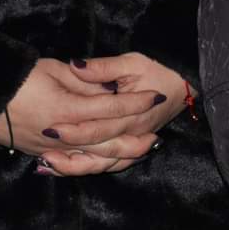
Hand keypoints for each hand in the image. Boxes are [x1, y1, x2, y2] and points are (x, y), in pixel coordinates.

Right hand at [0, 58, 170, 162]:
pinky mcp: (41, 154)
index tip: (154, 95)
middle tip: (156, 136)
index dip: (134, 101)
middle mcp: (61, 134)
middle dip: (134, 139)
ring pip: (92, 158)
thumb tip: (109, 89)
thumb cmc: (18, 77)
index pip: (110, 108)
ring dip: (118, 157)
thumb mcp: (54, 70)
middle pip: (106, 141)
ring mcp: (50, 148)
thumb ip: (85, 81)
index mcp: (66, 108)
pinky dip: (92, 166)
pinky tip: (106, 163)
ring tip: (139, 151)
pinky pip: (72, 166)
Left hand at [38, 53, 189, 175]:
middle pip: (97, 150)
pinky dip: (89, 167)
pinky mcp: (134, 145)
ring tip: (48, 164)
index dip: (73, 130)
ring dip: (76, 166)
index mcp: (132, 115)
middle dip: (68, 152)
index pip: (98, 127)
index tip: (49, 129)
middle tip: (42, 149)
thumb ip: (102, 68)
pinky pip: (112, 164)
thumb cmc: (159, 68)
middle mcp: (133, 134)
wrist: (186, 82)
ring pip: (104, 164)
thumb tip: (74, 66)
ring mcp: (134, 142)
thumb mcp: (132, 62)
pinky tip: (66, 167)